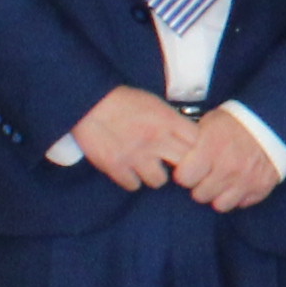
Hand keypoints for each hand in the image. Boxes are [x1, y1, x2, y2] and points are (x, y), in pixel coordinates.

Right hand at [65, 87, 197, 190]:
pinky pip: (134, 185)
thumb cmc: (122, 100)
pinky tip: (128, 169)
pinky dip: (131, 179)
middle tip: (169, 163)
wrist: (88, 102)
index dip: (194, 148)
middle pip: (183, 165)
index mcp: (167, 120)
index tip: (187, 149)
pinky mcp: (116, 167)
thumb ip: (172, 121)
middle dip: (178, 165)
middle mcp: (155, 139)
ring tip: (145, 166)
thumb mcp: (154, 103)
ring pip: (159, 181)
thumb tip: (187, 138)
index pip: (197, 143)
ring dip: (153, 175)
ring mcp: (136, 155)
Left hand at [168, 108, 285, 211]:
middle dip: (200, 185)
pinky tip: (238, 181)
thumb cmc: (236, 121)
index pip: (184, 178)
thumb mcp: (209, 123)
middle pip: (200, 195)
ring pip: (220, 205)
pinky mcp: (261, 187)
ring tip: (221, 181)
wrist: (273, 120)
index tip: (188, 168)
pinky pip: (242, 203)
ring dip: (219, 194)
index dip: (184, 173)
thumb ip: (193, 144)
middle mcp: (228, 167)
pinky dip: (239, 195)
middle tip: (206, 174)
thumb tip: (178, 160)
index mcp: (211, 148)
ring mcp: (246, 180)